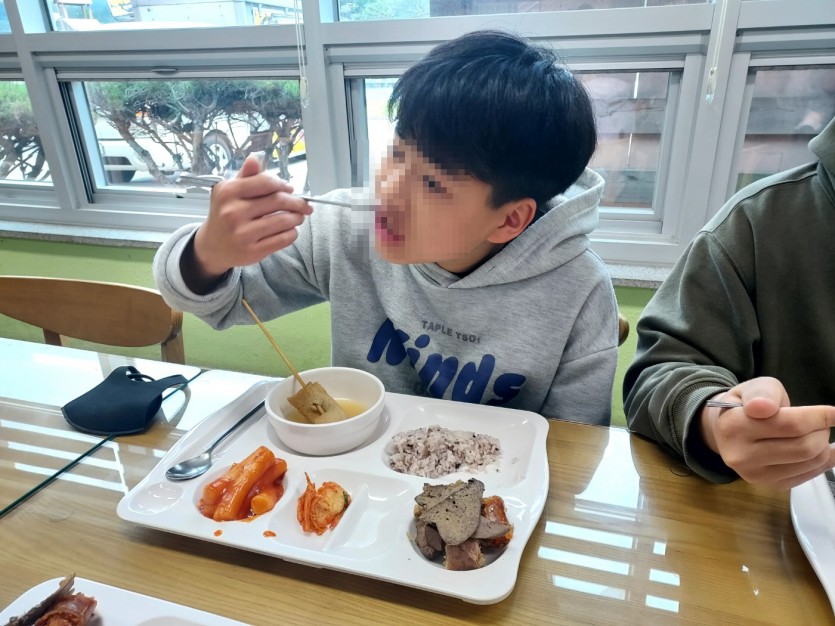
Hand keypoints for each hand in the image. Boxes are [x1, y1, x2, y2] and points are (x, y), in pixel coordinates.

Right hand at [184, 155, 312, 290]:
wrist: (212, 246)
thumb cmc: (225, 214)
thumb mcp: (230, 192)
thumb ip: (245, 176)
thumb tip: (255, 158)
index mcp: (227, 192)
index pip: (266, 182)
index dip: (283, 184)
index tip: (290, 188)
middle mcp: (233, 212)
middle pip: (278, 201)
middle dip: (296, 202)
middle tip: (304, 205)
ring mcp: (242, 234)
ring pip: (283, 221)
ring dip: (297, 218)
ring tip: (299, 216)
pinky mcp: (252, 251)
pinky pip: (282, 239)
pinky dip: (292, 233)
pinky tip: (291, 230)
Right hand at [699, 377, 834, 488]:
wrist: (727, 432)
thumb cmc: (745, 406)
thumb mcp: (752, 388)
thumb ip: (762, 393)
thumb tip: (762, 408)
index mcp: (734, 426)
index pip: (789, 425)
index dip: (819, 417)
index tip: (834, 412)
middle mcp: (741, 456)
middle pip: (804, 447)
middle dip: (821, 430)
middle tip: (819, 421)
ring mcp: (756, 475)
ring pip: (811, 461)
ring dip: (823, 444)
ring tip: (813, 432)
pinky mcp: (770, 486)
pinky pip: (810, 474)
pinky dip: (821, 460)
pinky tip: (815, 448)